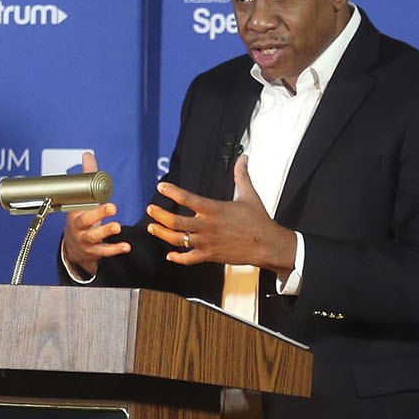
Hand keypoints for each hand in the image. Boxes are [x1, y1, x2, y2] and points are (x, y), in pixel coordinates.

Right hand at [60, 150, 128, 277]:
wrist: (73, 248)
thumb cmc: (81, 219)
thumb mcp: (81, 200)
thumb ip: (87, 178)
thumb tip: (88, 155)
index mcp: (76, 212)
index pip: (80, 203)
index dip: (87, 197)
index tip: (98, 193)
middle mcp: (79, 227)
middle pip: (85, 220)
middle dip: (98, 214)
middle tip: (112, 207)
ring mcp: (86, 240)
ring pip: (94, 237)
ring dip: (106, 231)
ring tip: (118, 227)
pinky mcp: (94, 251)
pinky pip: (104, 251)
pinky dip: (115, 249)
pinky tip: (126, 246)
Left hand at [146, 155, 295, 271]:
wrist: (267, 244)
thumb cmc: (258, 220)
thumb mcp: (249, 195)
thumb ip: (241, 176)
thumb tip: (243, 159)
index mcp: (215, 209)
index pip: (187, 198)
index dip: (172, 191)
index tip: (161, 187)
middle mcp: (208, 226)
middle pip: (176, 221)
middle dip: (159, 215)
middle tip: (151, 209)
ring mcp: (207, 242)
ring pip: (177, 240)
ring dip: (162, 234)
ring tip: (152, 227)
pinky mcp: (209, 255)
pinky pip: (188, 259)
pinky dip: (177, 258)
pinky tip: (170, 255)